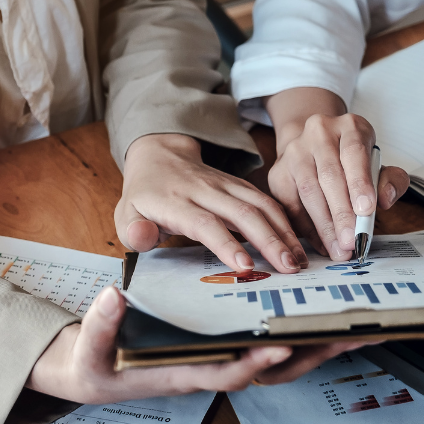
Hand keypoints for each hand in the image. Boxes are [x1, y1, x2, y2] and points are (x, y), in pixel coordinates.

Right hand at [26, 287, 366, 402]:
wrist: (94, 372)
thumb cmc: (94, 366)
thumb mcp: (90, 350)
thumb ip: (100, 326)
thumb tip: (113, 297)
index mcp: (184, 374)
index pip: (228, 370)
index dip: (256, 359)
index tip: (282, 341)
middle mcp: (212, 369)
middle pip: (272, 367)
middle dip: (313, 353)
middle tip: (353, 334)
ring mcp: (222, 359)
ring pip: (279, 357)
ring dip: (317, 343)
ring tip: (356, 325)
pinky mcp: (225, 347)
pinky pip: (268, 339)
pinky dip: (298, 330)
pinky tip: (318, 311)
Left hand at [117, 133, 306, 272]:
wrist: (160, 155)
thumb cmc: (144, 195)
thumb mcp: (125, 214)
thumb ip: (134, 231)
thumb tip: (144, 238)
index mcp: (176, 201)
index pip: (205, 222)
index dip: (225, 243)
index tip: (244, 265)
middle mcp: (205, 190)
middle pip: (242, 212)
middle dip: (269, 240)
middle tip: (287, 267)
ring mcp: (225, 185)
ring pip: (260, 204)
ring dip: (283, 231)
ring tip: (298, 259)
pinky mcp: (240, 185)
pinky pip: (266, 200)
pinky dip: (284, 221)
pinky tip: (296, 243)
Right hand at [265, 88, 409, 259]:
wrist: (313, 147)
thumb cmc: (351, 161)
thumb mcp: (377, 164)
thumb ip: (390, 180)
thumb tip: (385, 199)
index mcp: (349, 127)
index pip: (354, 152)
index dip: (360, 182)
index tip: (367, 209)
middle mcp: (319, 133)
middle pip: (329, 175)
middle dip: (341, 213)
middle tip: (351, 241)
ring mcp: (294, 151)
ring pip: (308, 191)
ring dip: (324, 225)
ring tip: (338, 248)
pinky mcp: (278, 172)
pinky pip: (291, 204)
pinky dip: (307, 228)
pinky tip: (321, 243)